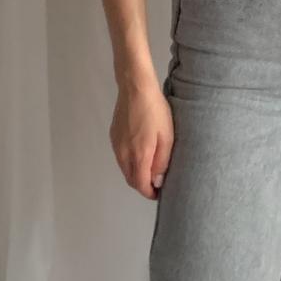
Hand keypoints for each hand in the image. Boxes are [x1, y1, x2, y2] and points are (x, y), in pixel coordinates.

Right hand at [110, 80, 173, 199]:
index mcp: (138, 156)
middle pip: (131, 179)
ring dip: (136, 173)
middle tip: (156, 181)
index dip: (150, 193)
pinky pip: (121, 156)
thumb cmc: (155, 110)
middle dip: (143, 185)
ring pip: (125, 168)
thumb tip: (156, 181)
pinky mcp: (113, 135)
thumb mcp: (167, 136)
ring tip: (150, 166)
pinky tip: (140, 151)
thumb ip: (162, 161)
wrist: (135, 87)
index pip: (140, 185)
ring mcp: (116, 145)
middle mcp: (123, 154)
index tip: (159, 193)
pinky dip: (130, 161)